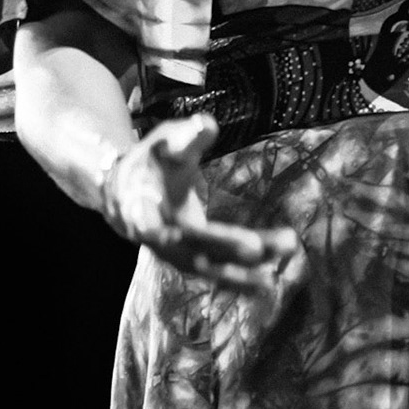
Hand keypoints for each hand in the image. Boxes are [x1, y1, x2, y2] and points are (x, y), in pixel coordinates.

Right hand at [98, 114, 298, 290]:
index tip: (175, 235)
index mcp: (145, 208)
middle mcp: (161, 240)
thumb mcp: (164, 141)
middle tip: (258, 247)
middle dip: (226, 248)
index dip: (164, 230)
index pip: (159, 223)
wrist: (128, 190)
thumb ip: (186, 137)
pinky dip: (241, 279)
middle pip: (194, 249)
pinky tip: (268, 283)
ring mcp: (176, 255)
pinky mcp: (192, 260)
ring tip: (280, 260)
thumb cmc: (151, 161)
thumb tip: (207, 125)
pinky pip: (217, 272)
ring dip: (244, 269)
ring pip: (211, 266)